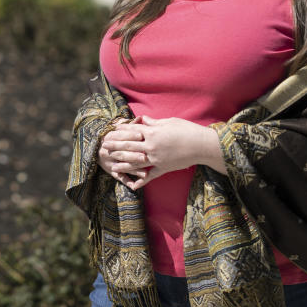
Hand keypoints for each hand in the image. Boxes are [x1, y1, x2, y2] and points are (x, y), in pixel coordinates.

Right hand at [97, 119, 148, 186]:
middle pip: (122, 153)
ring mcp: (110, 162)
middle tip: (145, 157)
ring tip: (145, 173)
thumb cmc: (112, 138)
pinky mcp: (112, 171)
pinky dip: (127, 182)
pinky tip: (135, 186)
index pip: (120, 136)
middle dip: (134, 155)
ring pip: (123, 166)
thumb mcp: (117, 130)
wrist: (94, 149)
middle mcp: (109, 151)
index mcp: (110, 138)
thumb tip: (140, 118)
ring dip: (134, 170)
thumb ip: (130, 125)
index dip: (131, 136)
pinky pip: (120, 177)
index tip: (142, 135)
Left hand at [99, 116, 224, 190]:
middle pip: (129, 146)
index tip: (111, 131)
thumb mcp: (169, 121)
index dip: (120, 131)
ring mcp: (157, 158)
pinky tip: (133, 186)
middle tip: (104, 146)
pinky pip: (150, 176)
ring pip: (135, 162)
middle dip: (115, 146)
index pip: (132, 131)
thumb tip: (142, 120)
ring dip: (123, 164)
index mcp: (153, 132)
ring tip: (112, 166)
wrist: (202, 145)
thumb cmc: (187, 130)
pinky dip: (142, 182)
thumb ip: (154, 123)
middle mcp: (152, 146)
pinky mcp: (164, 168)